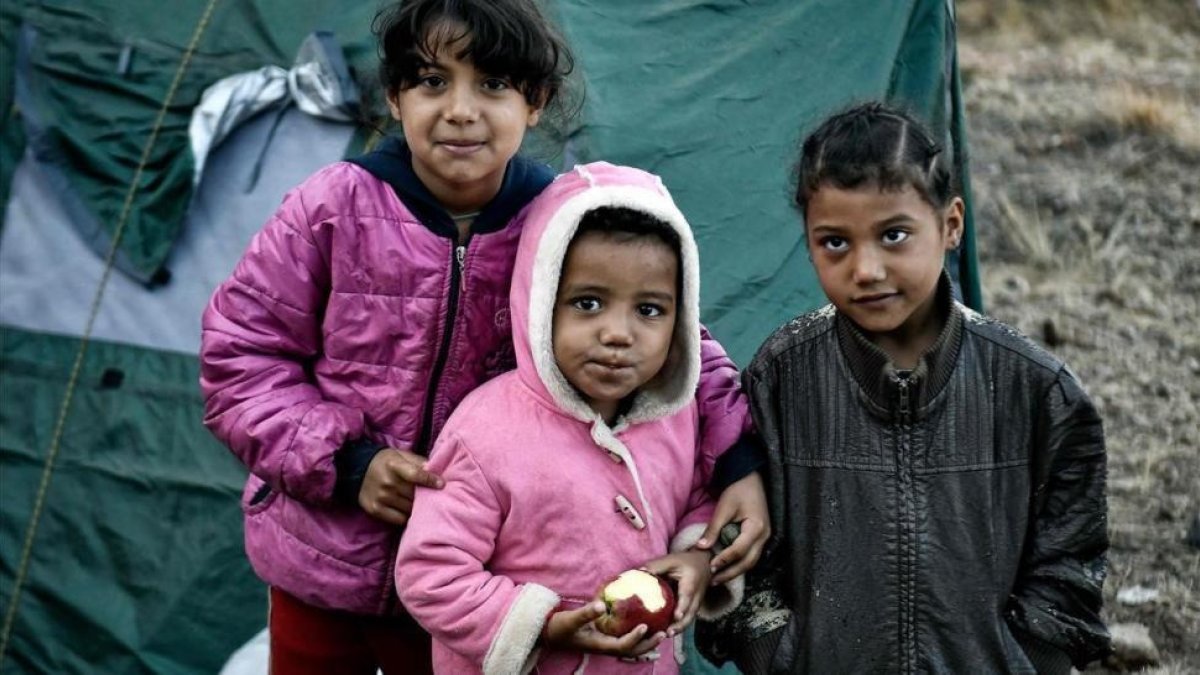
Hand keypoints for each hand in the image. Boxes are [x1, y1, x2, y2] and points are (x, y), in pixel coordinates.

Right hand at [357, 448, 443, 525]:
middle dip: (426, 496)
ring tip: (421, 504)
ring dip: (417, 508)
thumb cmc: (386, 462)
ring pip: (409, 508)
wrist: (357, 469)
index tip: (442, 484)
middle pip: (414, 494)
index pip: (416, 474)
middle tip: (433, 497)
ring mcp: (380, 497)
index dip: (430, 480)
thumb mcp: (401, 455)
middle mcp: (387, 482)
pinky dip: (406, 517)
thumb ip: (418, 462)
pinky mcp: (375, 509)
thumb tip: (436, 471)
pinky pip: (399, 519)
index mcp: (394, 465)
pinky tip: (409, 511)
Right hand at [542, 601, 665, 658]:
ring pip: (631, 647)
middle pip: (632, 651)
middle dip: (648, 644)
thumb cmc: (560, 627)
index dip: (635, 638)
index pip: (623, 646)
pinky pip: (625, 639)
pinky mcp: (606, 638)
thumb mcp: (571, 619)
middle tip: (663, 633)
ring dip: (646, 642)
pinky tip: (646, 623)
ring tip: (661, 631)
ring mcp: (606, 644)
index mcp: (600, 644)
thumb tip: (602, 605)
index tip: (646, 626)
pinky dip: (637, 635)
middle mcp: (606, 647)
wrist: (551, 634)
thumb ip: (586, 613)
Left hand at [641, 551, 712, 634]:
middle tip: (668, 633)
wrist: (704, 563)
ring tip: (666, 635)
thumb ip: (656, 566)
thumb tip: (638, 572)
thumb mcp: (671, 560)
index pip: (687, 596)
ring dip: (679, 628)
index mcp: (691, 583)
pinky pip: (687, 618)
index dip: (682, 607)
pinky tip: (666, 631)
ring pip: (690, 619)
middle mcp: (696, 596)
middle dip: (680, 625)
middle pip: (691, 614)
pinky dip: (679, 625)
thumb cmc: (685, 561)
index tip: (676, 616)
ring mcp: (696, 603)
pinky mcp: (693, 607)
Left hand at [695, 471, 769, 584]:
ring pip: (752, 561)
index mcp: (756, 528)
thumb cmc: (738, 490)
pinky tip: (727, 567)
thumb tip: (700, 548)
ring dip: (735, 571)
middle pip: (749, 562)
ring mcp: (765, 537)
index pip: (739, 550)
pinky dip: (740, 563)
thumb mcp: (724, 508)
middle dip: (731, 573)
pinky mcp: (761, 537)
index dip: (724, 560)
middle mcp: (764, 536)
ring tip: (718, 578)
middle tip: (714, 580)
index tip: (710, 566)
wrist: (751, 478)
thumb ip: (713, 529)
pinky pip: (752, 555)